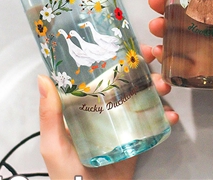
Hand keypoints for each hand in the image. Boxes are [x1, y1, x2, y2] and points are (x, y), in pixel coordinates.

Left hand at [37, 47, 178, 179]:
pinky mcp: (138, 138)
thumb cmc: (67, 176)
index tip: (131, 46)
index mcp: (87, 105)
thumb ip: (49, 115)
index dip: (118, 57)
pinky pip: (154, 122)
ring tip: (163, 88)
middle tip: (153, 61)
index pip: (103, 73)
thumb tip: (43, 79)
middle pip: (128, 80)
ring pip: (145, 96)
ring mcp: (124, 122)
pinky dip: (165, 116)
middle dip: (144, 67)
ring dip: (158, 87)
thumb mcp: (54, 145)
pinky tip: (169, 116)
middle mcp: (107, 109)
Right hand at [148, 0, 212, 178]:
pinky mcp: (203, 69)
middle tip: (155, 1)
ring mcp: (209, 48)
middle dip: (167, 3)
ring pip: (178, 32)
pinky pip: (179, 58)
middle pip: (187, 9)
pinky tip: (158, 53)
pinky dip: (165, 54)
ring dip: (162, 27)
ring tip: (155, 28)